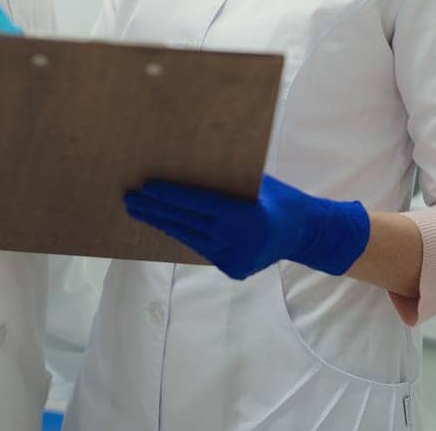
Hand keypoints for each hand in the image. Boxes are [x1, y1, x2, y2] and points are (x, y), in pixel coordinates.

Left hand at [124, 174, 369, 279]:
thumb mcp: (259, 183)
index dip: (171, 196)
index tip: (147, 186)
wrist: (305, 234)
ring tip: (139, 210)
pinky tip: (163, 223)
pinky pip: (200, 247)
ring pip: (188, 237)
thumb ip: (229, 181)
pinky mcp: (232, 268)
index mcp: (246, 217)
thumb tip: (189, 165)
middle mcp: (237, 241)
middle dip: (156, 210)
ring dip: (162, 223)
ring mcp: (234, 259)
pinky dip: (181, 234)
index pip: (199, 204)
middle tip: (130, 199)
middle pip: (187, 223)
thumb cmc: (281, 198)